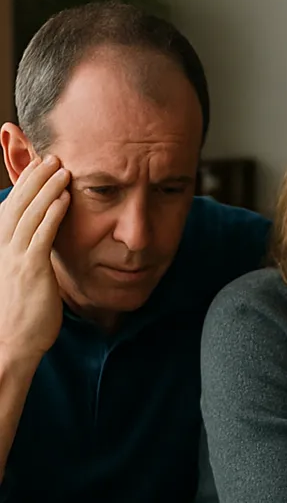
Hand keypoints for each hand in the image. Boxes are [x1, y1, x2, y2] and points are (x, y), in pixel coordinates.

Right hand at [0, 155, 69, 365]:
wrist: (11, 345)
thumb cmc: (21, 318)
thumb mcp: (21, 281)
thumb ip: (28, 260)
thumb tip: (39, 249)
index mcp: (0, 249)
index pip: (11, 209)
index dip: (25, 186)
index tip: (39, 168)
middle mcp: (2, 248)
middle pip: (18, 204)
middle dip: (34, 178)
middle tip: (52, 156)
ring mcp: (15, 258)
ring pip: (30, 213)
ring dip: (46, 188)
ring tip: (62, 168)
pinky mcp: (31, 270)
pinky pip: (42, 234)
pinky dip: (53, 213)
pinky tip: (65, 198)